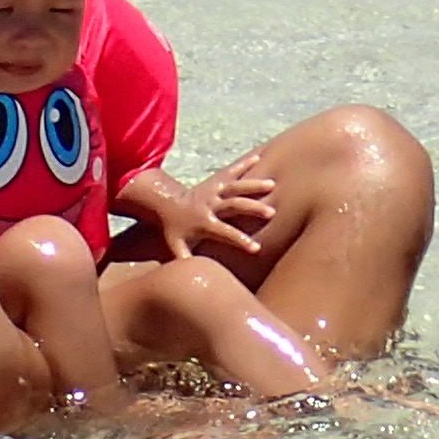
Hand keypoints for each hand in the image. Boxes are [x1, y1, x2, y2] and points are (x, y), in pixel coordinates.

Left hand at [137, 160, 278, 266]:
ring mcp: (213, 190)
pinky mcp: (215, 180)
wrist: (166, 203)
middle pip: (233, 205)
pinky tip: (260, 157)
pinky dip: (245, 164)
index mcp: (204, 223)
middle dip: (251, 208)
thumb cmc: (175, 230)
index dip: (239, 240)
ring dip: (253, 185)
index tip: (256, 248)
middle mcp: (210, 204)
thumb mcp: (176, 247)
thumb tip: (195, 281)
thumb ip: (185, 262)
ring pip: (235, 185)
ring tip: (272, 184)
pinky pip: (231, 170)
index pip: (224, 232)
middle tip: (271, 213)